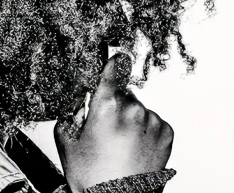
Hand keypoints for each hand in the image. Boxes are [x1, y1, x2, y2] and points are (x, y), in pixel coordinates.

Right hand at [53, 53, 173, 192]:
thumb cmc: (91, 176)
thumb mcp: (67, 138)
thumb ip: (71, 107)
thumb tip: (80, 91)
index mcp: (107, 106)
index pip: (115, 67)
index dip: (113, 63)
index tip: (115, 58)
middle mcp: (133, 109)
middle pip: (123, 92)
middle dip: (114, 104)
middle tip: (105, 129)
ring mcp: (152, 121)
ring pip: (138, 107)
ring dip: (130, 118)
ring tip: (120, 144)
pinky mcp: (166, 133)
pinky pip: (152, 121)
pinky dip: (144, 130)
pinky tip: (133, 147)